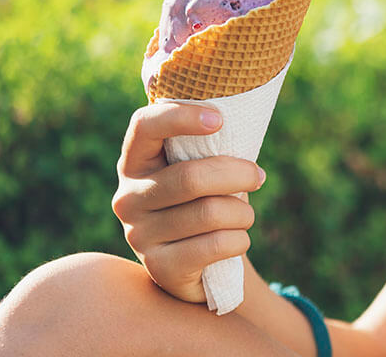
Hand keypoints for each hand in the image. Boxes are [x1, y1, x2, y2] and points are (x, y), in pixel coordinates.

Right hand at [111, 103, 265, 302]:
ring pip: (211, 213)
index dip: (181, 117)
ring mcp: (138, 235)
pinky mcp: (160, 267)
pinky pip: (217, 245)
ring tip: (244, 215)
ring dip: (243, 213)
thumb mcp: (201, 170)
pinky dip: (240, 240)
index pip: (145, 126)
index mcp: (135, 162)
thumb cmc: (205, 202)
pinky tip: (237, 240)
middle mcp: (128, 198)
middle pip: (191, 177)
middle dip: (239, 174)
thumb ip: (208, 148)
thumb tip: (238, 124)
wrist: (198, 266)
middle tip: (257, 177)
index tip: (219, 119)